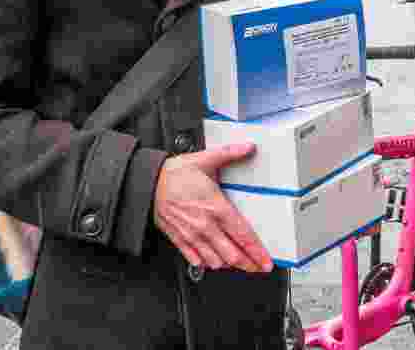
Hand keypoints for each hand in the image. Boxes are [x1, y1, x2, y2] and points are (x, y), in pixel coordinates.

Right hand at [152, 142, 272, 273]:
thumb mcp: (205, 159)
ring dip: (229, 264)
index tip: (266, 261)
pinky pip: (195, 259)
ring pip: (215, 261)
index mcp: (216, 207)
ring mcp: (192, 235)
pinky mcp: (179, 239)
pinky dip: (207, 263)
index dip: (257, 251)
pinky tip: (214, 261)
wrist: (148, 183)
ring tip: (240, 264)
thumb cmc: (175, 173)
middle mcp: (206, 225)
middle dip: (248, 264)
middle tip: (259, 268)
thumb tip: (248, 147)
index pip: (243, 235)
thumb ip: (230, 153)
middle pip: (232, 254)